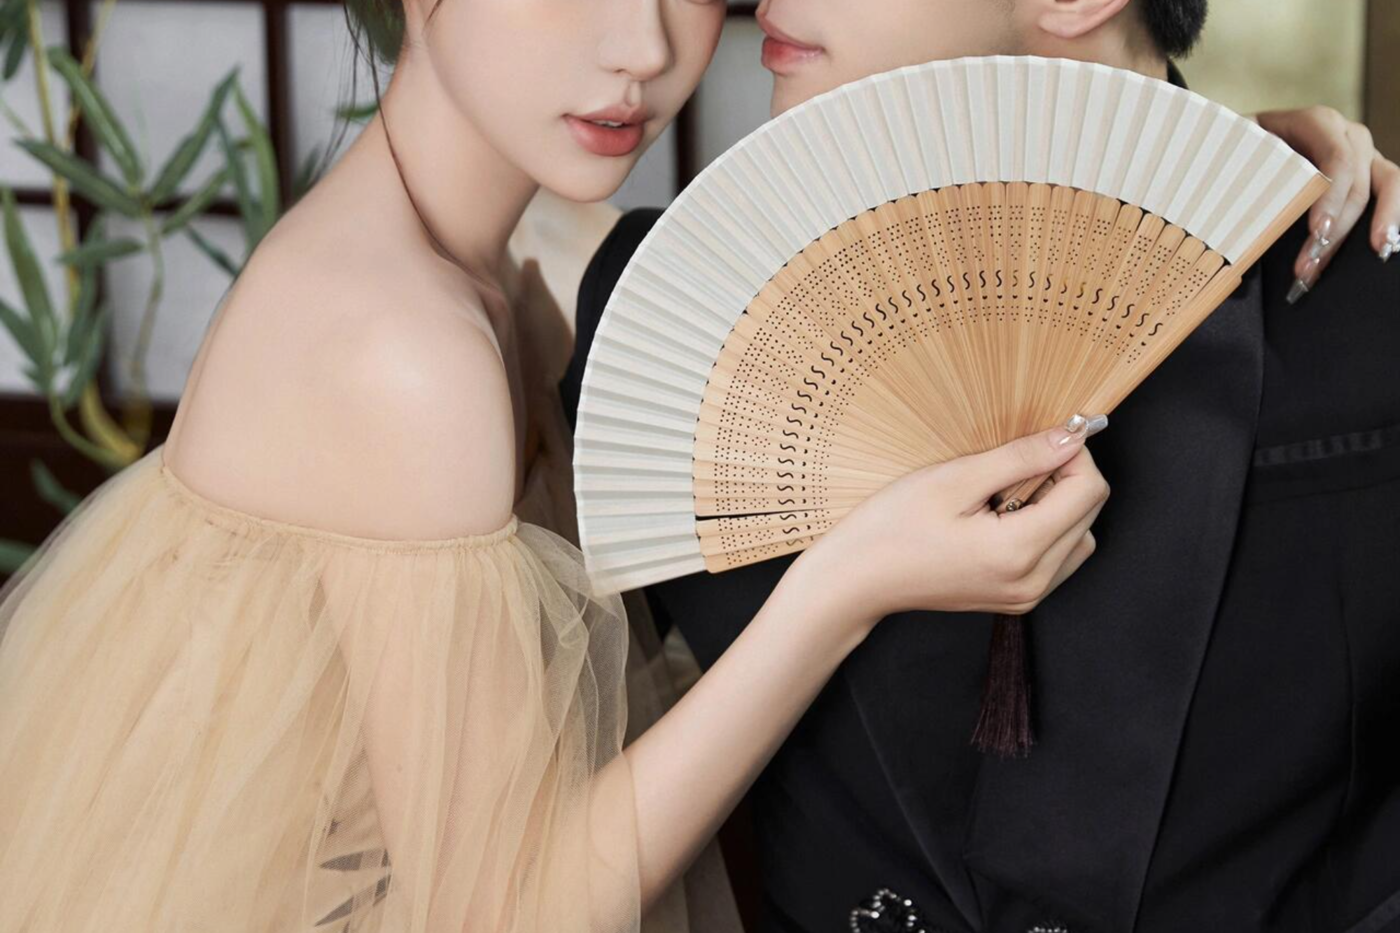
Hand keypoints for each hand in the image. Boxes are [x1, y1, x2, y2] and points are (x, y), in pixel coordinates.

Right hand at [795, 415, 1110, 633]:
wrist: (857, 578)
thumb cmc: (891, 528)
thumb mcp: (954, 479)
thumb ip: (1020, 458)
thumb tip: (1071, 438)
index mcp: (1019, 551)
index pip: (1089, 491)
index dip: (1071, 454)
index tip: (1039, 438)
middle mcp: (1032, 581)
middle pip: (1089, 513)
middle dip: (1063, 478)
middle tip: (1010, 465)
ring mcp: (1025, 595)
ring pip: (1080, 535)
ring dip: (1057, 504)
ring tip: (1003, 494)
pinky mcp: (1016, 598)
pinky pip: (1059, 556)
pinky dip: (1046, 528)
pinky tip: (1003, 517)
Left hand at [1254, 107, 1399, 301]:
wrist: (1245, 146)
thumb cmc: (1240, 151)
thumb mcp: (1236, 154)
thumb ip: (1240, 175)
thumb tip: (1238, 220)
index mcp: (1314, 122)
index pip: (1336, 156)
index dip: (1331, 195)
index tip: (1317, 231)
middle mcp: (1345, 135)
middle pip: (1357, 181)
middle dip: (1337, 229)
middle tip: (1311, 266)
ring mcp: (1363, 153)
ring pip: (1384, 185)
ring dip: (1375, 224)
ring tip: (1372, 253)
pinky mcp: (1371, 173)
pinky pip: (1389, 191)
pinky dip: (1390, 217)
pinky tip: (1383, 245)